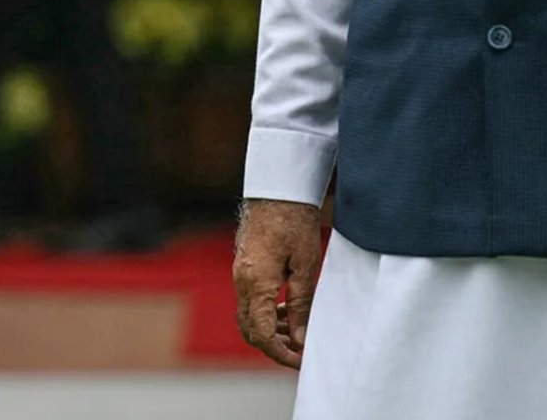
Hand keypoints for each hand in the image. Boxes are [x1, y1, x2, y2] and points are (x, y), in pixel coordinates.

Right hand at [234, 198, 322, 370]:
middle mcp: (242, 281)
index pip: (262, 335)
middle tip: (300, 351)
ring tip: (297, 333)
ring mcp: (240, 273)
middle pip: (250, 330)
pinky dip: (266, 313)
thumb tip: (299, 339)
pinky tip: (287, 312)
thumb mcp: (305, 265)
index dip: (281, 354)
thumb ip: (301, 305)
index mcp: (257, 283)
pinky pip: (250, 300)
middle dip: (274, 346)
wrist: (278, 187)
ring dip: (270, 330)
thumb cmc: (294, 221)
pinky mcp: (244, 266)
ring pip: (249, 316)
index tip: (302, 360)